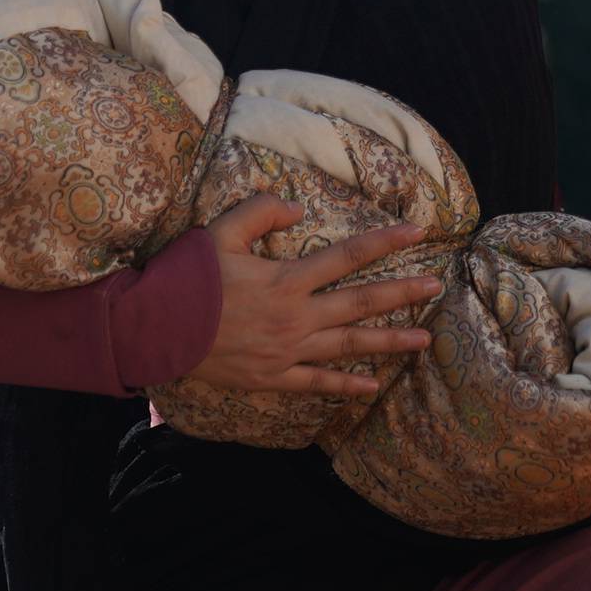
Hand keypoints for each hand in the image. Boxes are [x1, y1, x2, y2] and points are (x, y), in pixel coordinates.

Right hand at [184, 194, 440, 397]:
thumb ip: (261, 211)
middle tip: (436, 289)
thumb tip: (299, 205)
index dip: (385, 241)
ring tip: (424, 340)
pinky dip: (346, 385)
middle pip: (361, 303)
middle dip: (402, 295)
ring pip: (349, 346)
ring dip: (390, 342)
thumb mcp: (220, 231)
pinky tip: (373, 385)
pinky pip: (318, 383)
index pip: (348, 256)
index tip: (418, 230)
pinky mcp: (273, 377)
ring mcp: (287, 351)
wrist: (153, 330)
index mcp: (287, 280)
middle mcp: (296, 317)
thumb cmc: (186, 278)